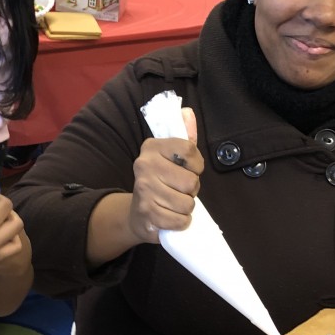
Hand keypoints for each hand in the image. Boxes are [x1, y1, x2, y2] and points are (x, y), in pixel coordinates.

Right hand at [128, 108, 202, 244]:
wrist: (137, 214)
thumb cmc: (161, 181)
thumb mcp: (172, 157)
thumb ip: (184, 136)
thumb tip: (188, 112)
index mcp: (152, 146)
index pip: (189, 150)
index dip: (197, 165)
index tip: (190, 170)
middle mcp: (144, 165)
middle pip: (191, 181)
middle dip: (191, 190)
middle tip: (178, 190)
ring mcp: (144, 189)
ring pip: (187, 203)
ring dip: (186, 208)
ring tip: (174, 203)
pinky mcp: (147, 212)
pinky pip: (180, 221)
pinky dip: (181, 223)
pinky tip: (171, 217)